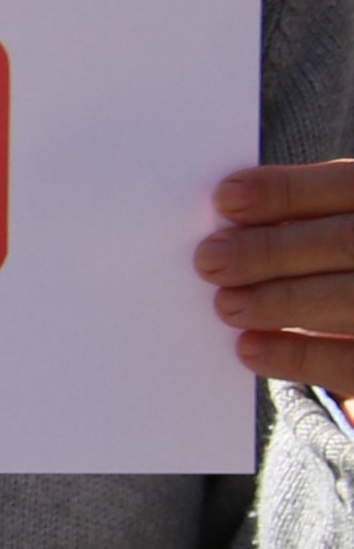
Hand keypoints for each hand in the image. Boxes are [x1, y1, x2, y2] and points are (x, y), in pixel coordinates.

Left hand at [202, 160, 353, 396]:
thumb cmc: (351, 263)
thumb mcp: (347, 224)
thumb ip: (310, 221)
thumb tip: (230, 222)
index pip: (349, 185)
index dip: (289, 191)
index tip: (225, 197)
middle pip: (349, 242)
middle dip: (273, 251)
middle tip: (210, 260)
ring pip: (352, 299)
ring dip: (282, 301)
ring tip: (226, 304)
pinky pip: (352, 362)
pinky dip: (299, 357)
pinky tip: (249, 348)